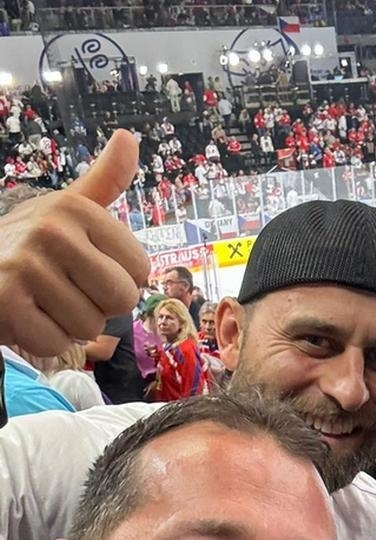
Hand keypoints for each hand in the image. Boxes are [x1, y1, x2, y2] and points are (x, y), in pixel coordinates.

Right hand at [0, 130, 148, 358]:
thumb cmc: (30, 245)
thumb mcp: (66, 210)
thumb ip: (104, 182)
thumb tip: (129, 138)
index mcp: (77, 208)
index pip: (140, 270)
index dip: (118, 281)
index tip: (86, 270)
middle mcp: (52, 230)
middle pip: (122, 299)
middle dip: (98, 307)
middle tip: (66, 291)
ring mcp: (26, 265)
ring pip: (90, 326)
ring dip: (69, 325)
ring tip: (43, 302)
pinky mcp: (6, 301)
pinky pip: (56, 342)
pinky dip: (43, 340)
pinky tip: (26, 316)